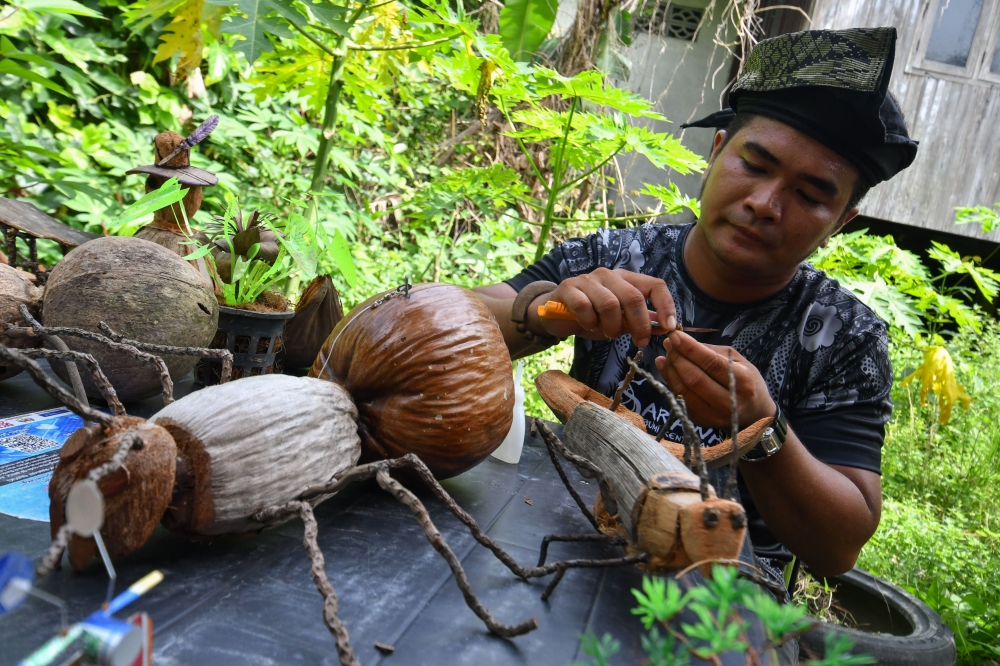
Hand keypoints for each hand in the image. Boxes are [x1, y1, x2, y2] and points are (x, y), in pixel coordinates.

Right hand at [526, 268, 675, 348]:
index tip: (670, 327)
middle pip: (633, 297)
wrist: (554, 313)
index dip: (666, 305)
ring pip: (609, 304)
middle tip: (639, 342)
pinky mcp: (568, 288)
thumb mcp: (619, 320)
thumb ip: (641, 320)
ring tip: (607, 333)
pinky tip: (588, 326)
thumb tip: (667, 327)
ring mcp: (587, 280)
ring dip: (612, 326)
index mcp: (626, 279)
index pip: (655, 285)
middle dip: (639, 324)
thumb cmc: (591, 315)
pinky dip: (589, 322)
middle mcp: (609, 275)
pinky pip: (585, 307)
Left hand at [654, 331, 775, 428]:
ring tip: (667, 355)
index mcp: (742, 382)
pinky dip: (670, 381)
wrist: (755, 415)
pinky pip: (680, 398)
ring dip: (670, 369)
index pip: (711, 363)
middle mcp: (728, 401)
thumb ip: (712, 351)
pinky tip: (666, 368)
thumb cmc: (747, 382)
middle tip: (669, 343)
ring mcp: (713, 414)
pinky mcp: (700, 420)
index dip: (690, 348)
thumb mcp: (738, 361)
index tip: (675, 336)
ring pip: (683, 390)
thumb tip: (683, 343)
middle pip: (694, 378)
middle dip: (677, 357)